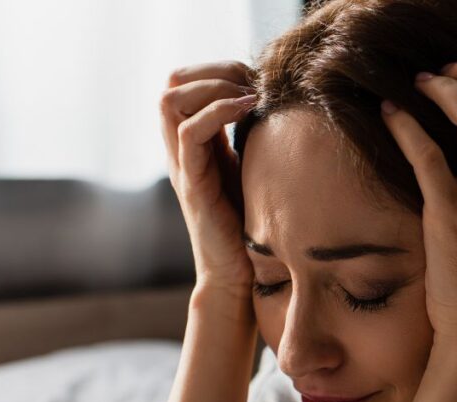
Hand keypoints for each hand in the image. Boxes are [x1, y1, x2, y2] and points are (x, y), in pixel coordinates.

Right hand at [159, 60, 258, 296]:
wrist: (239, 276)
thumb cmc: (254, 225)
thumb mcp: (256, 171)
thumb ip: (257, 142)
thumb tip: (286, 108)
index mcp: (196, 144)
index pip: (186, 84)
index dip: (219, 70)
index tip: (257, 78)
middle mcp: (182, 150)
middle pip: (172, 85)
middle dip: (214, 70)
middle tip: (252, 82)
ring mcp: (184, 166)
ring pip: (170, 101)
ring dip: (213, 86)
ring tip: (250, 96)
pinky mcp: (193, 184)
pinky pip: (189, 133)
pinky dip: (217, 111)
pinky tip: (248, 109)